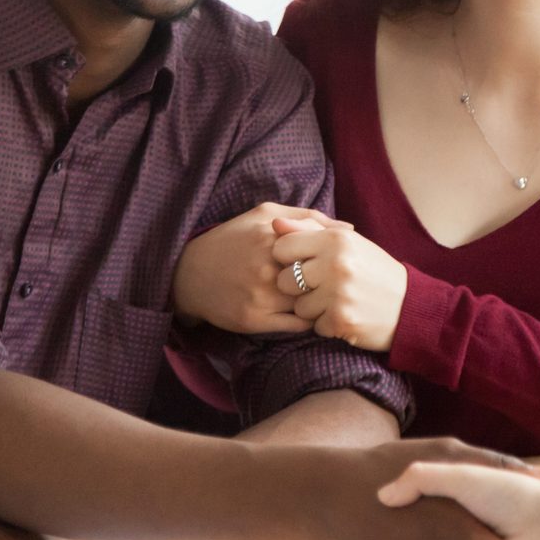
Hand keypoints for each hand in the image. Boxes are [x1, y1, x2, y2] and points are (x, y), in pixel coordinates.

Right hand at [171, 203, 349, 332]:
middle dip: (334, 282)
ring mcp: (261, 296)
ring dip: (323, 303)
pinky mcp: (255, 320)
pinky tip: (310, 312)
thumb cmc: (233, 239)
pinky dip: (310, 320)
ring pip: (312, 304)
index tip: (342, 261)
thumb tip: (348, 228)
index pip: (324, 248)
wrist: (190, 273)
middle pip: (320, 278)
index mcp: (273, 236)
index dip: (337, 257)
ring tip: (328, 299)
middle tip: (342, 284)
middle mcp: (267, 267)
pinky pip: (298, 325)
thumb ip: (306, 217)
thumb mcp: (265, 214)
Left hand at [271, 219, 407, 349]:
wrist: (409, 305)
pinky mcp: (341, 320)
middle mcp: (336, 264)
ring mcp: (338, 294)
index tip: (302, 263)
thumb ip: (309, 229)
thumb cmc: (373, 270)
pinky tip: (343, 315)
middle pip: (284, 279)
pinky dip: (326, 324)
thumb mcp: (347, 242)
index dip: (287, 258)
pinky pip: (314, 326)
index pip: (283, 246)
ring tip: (334, 301)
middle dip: (296, 287)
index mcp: (336, 239)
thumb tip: (275, 223)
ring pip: (298, 307)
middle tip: (318, 286)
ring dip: (312, 308)